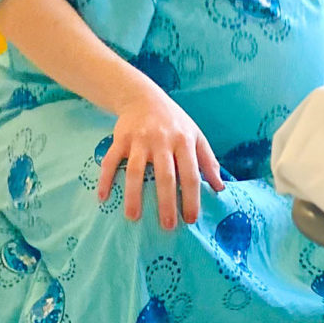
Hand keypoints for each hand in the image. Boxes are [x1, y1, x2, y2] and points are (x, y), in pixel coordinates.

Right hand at [98, 83, 224, 228]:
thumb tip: (220, 188)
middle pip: (164, 176)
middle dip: (166, 203)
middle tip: (167, 226)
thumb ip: (208, 161)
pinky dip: (106, 179)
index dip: (191, 198)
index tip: (190, 220)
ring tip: (133, 218)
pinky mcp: (120, 138)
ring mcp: (139, 139)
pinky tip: (103, 197)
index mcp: (184, 141)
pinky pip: (111, 161)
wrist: (143, 96)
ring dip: (133, 196)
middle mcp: (162, 140)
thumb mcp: (196, 135)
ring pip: (135, 171)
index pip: (190, 174)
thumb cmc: (174, 121)